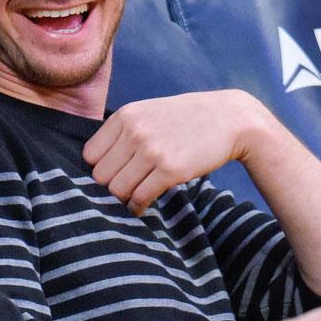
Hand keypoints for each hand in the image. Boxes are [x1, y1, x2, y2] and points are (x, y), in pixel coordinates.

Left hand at [83, 90, 268, 214]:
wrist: (230, 119)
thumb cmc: (187, 119)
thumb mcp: (150, 113)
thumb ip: (124, 132)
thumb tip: (97, 166)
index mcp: (125, 116)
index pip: (90, 155)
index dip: (100, 169)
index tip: (113, 176)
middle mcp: (135, 131)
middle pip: (100, 175)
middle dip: (109, 188)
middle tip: (123, 193)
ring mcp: (152, 150)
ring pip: (117, 189)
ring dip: (122, 200)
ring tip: (132, 200)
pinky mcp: (171, 169)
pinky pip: (140, 197)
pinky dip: (138, 207)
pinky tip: (143, 206)